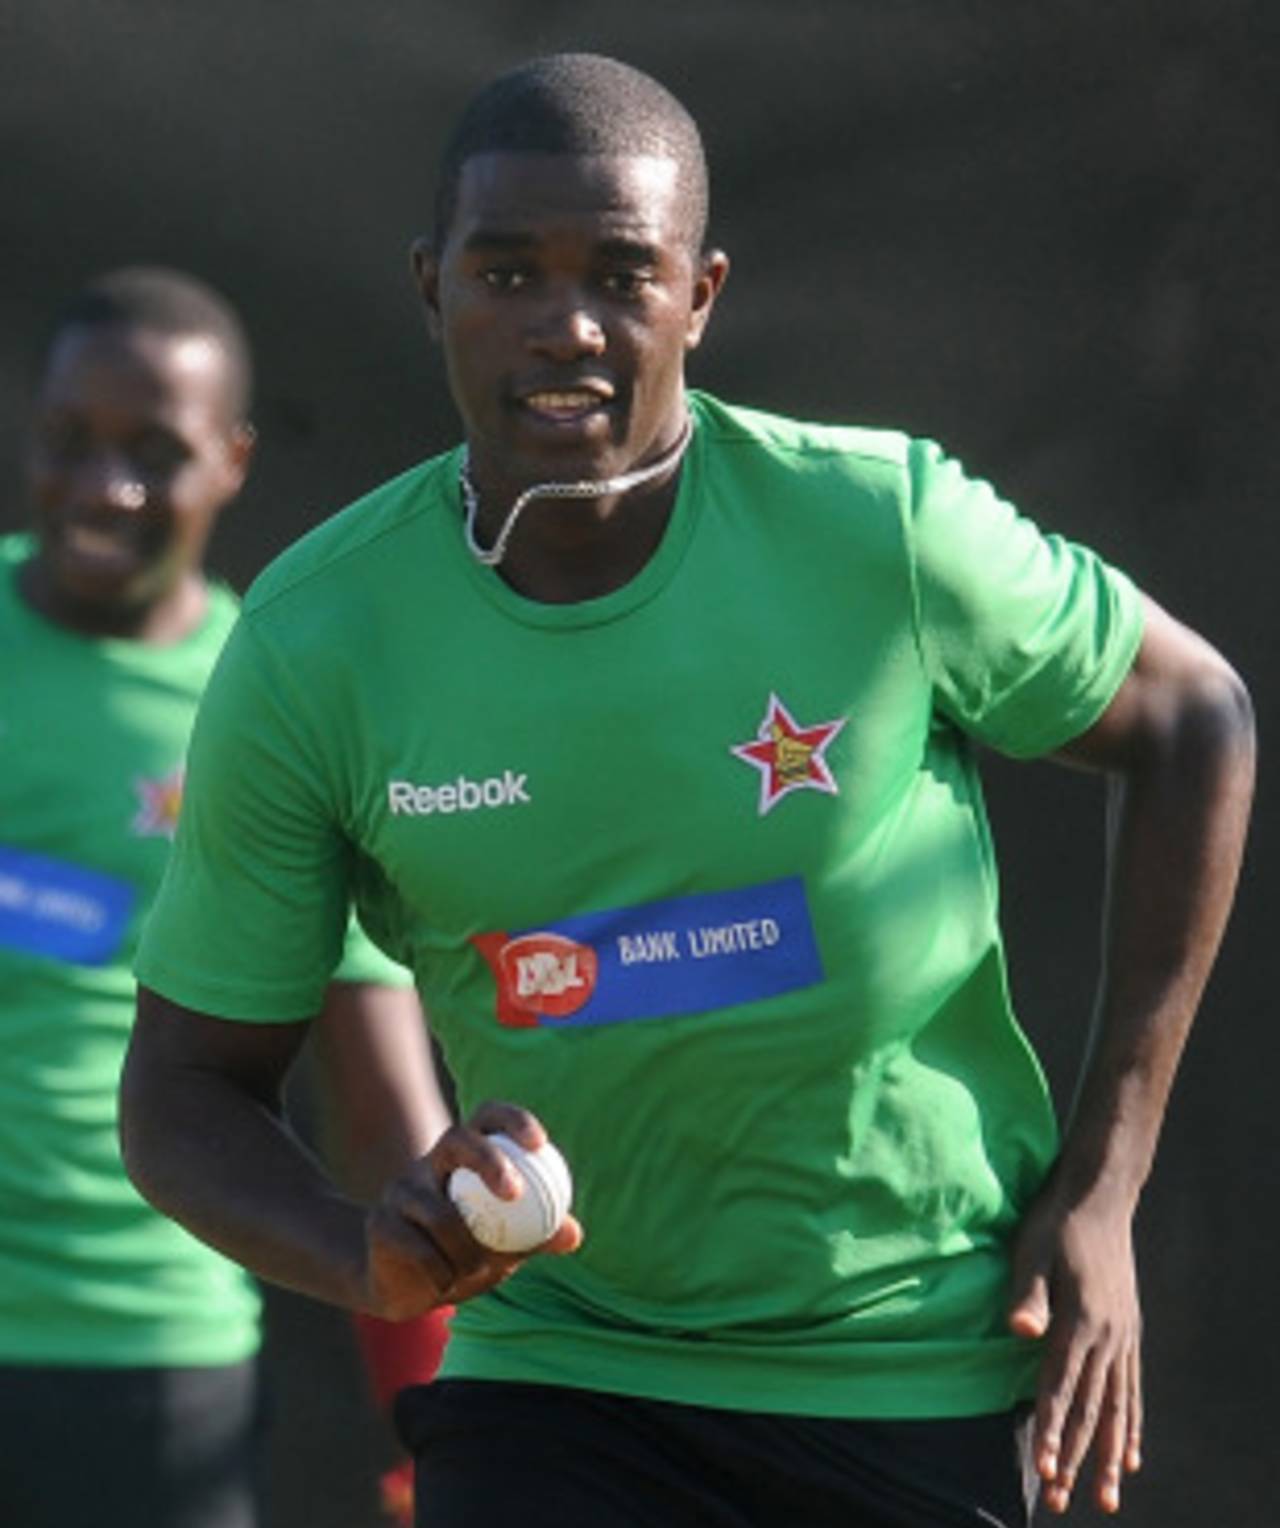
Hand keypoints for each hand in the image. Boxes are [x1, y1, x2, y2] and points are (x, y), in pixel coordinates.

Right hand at [360, 1100, 582, 1318]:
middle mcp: (431, 1163)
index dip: (514, 1120)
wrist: (404, 1287)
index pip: (488, 1118)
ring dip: (465, 1251)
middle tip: (514, 1192)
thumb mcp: (505, 1247)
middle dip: (487, 1159)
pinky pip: (417, 1247)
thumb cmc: (462, 1254)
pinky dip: (439, 1272)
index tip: (540, 1142)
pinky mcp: (380, 1222)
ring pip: (440, 1214)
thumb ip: (536, 1236)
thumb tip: (574, 1234)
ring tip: (473, 1270)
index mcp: (465, 1157)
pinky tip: (443, 1283)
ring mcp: (401, 1189)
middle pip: (456, 1139)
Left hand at [1007, 1183, 1142, 1514]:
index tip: (1045, 1470)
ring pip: (1117, 1409)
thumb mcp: (1031, 1250)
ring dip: (1108, 1456)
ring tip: (1107, 1500)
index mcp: (1081, 1320)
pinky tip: (1132, 1456)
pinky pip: (1132, 1391)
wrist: (1099, 1197)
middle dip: (1075, 1459)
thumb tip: (1020, 1331)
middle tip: (1060, 1501)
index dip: (1052, 1431)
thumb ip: (1027, 1294)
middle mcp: (1108, 1337)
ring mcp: (1123, 1337)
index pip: (1062, 1387)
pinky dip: (1132, 1427)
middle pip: (1091, 1409)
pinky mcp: (1128, 1332)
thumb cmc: (1055, 1222)